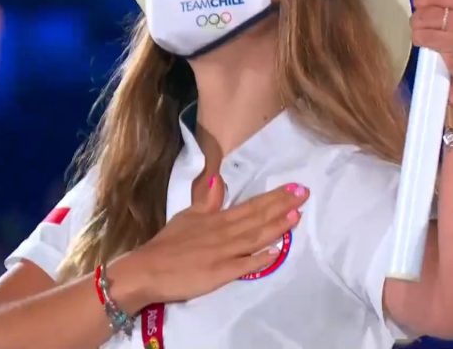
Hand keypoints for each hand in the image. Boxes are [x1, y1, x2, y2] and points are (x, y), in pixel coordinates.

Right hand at [126, 177, 307, 306]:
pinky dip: (261, 258)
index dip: (273, 198)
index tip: (294, 188)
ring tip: (296, 215)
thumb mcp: (187, 217)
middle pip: (257, 218)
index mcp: (217, 219)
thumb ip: (207, 201)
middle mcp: (224, 233)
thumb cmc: (168, 244)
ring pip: (255, 238)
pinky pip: (244, 265)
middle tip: (304, 194)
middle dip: (282, 206)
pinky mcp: (220, 273)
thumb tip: (220, 179)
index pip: (251, 206)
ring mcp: (223, 253)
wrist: (147, 269)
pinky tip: (277, 252)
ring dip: (277, 227)